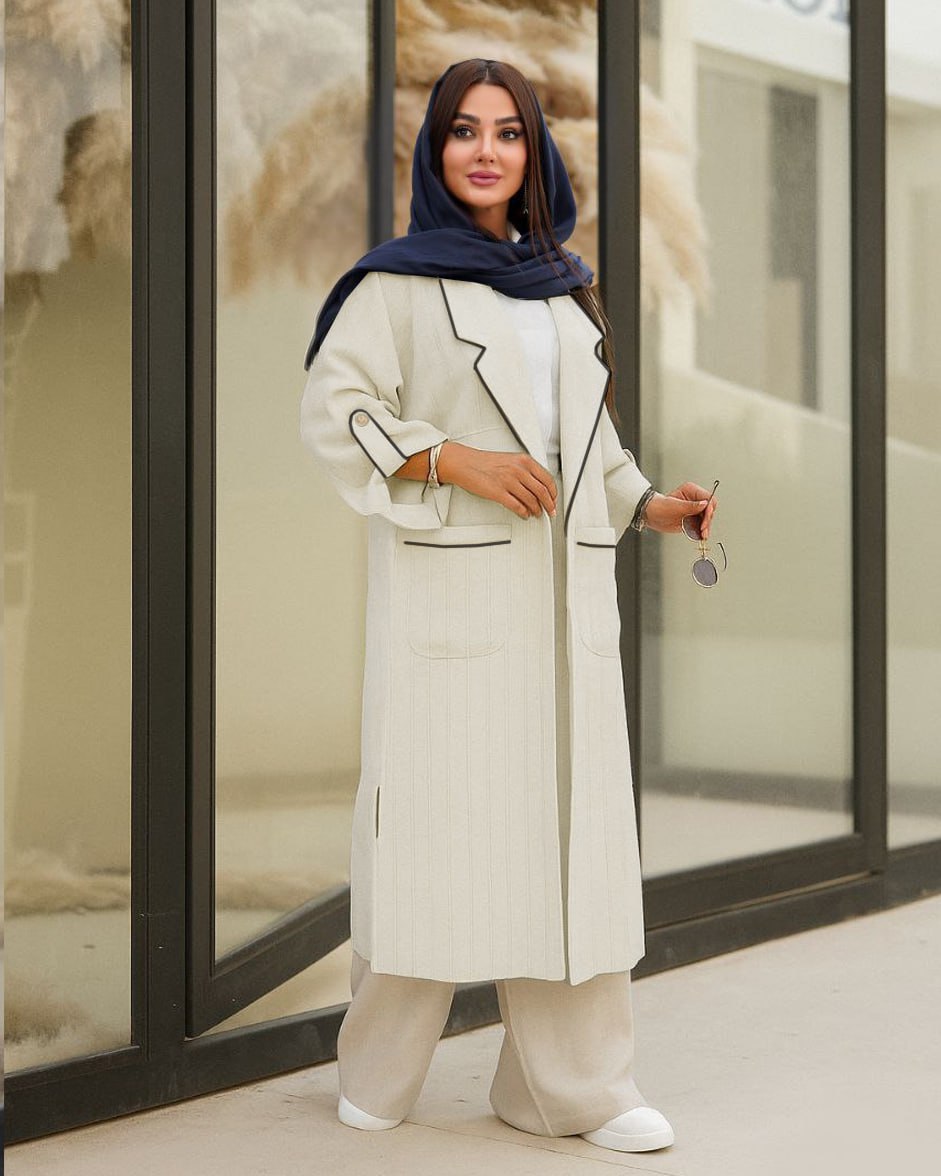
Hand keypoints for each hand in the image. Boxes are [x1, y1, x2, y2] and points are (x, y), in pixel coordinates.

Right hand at [437, 442, 556, 518]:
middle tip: (550, 511)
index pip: (547, 479)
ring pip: (531, 500)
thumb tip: (537, 485)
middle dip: (549, 504)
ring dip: (537, 510)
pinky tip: (525, 514)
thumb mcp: (510, 460)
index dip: (553, 492)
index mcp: (524, 461)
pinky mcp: (498, 492)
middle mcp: (518, 470)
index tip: (554, 499)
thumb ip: (525, 470)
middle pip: (542, 491)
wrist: (464, 463)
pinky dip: (524, 513)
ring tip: (537, 514)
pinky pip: (517, 506)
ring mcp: (509, 481)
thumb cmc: (484, 462)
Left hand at [644, 482, 718, 538]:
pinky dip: (701, 531)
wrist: (651, 516)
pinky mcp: (692, 519)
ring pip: (706, 518)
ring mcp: (694, 510)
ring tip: (703, 535)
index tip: (704, 519)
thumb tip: (705, 504)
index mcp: (691, 490)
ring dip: (705, 527)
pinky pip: (700, 525)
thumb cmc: (659, 507)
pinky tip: (701, 536)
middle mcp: (695, 499)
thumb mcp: (675, 506)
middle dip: (707, 520)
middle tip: (703, 529)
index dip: (708, 509)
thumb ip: (691, 506)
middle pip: (709, 509)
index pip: (708, 498)